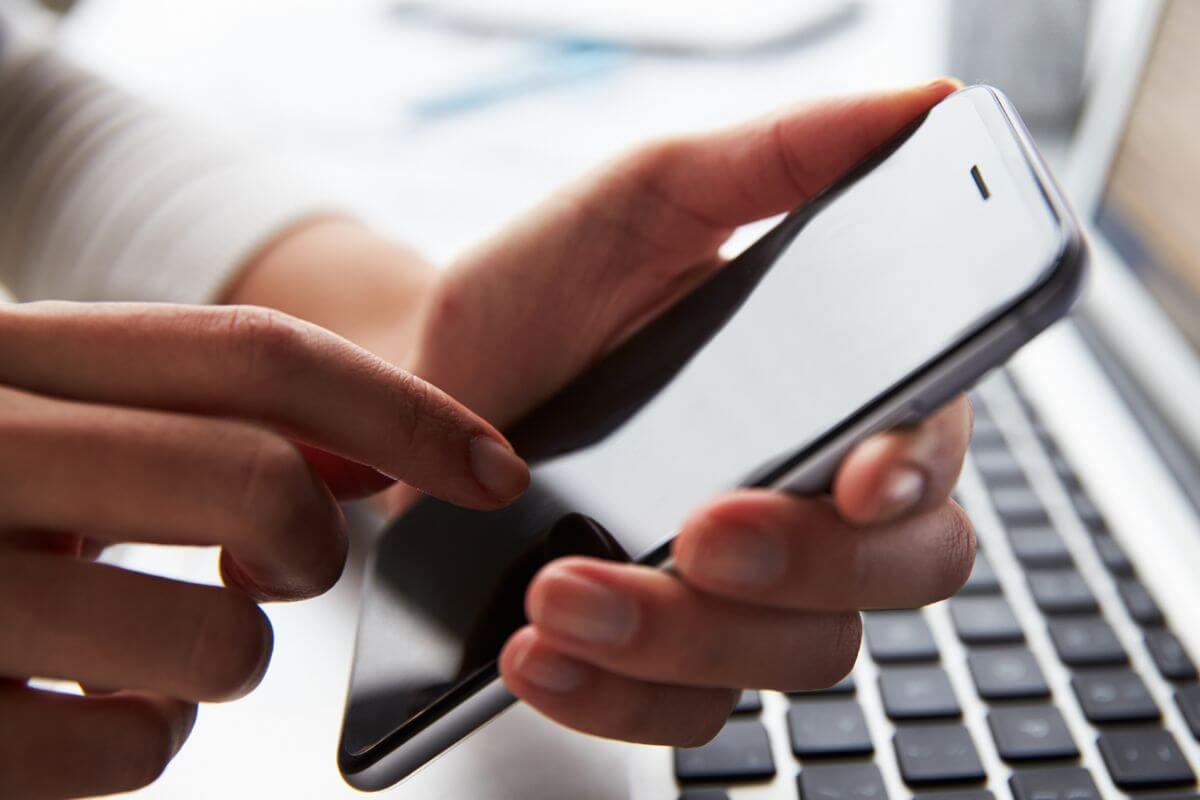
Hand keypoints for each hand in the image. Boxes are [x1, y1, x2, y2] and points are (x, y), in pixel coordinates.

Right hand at [0, 303, 527, 797]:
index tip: (494, 467)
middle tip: (282, 562)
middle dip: (313, 542)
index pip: (255, 354)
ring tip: (148, 637)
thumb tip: (362, 447)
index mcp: (7, 354)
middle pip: (258, 482)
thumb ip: (195, 416)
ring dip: (225, 654)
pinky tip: (82, 699)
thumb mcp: (45, 420)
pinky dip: (147, 735)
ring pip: (219, 641)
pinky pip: (134, 750)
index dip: (404, 409)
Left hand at [408, 80, 973, 743]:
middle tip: (700, 527)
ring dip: (681, 639)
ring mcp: (741, 594)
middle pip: (888, 578)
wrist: (429, 387)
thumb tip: (924, 108)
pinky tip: (540, 657)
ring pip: (790, 660)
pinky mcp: (666, 659)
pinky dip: (618, 700)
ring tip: (559, 592)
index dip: (917, 471)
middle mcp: (808, 503)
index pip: (930, 452)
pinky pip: (686, 717)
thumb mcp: (649, 198)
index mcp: (834, 393)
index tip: (860, 473)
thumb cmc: (544, 290)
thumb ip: (780, 157)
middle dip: (799, 565)